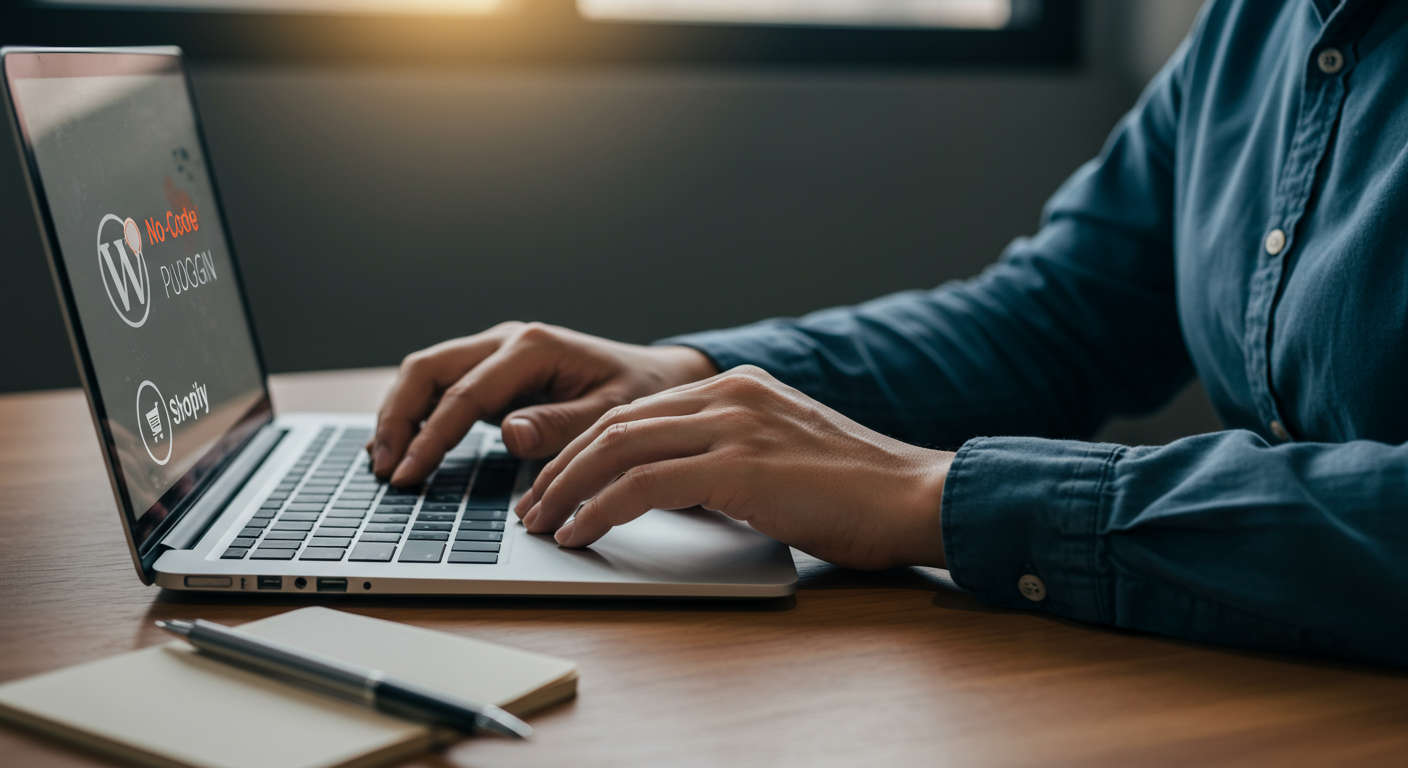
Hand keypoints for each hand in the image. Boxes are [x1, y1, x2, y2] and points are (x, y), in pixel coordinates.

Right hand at [370, 322, 716, 484]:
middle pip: (429, 369)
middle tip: (386, 468)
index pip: (465, 393)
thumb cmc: (640, 393)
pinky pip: (443, 387)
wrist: (657, 376)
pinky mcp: (494, 372)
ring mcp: (497, 353)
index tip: (409, 474)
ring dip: (400, 415)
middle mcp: (507, 340)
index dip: (431, 437)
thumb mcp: (612, 413)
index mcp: (533, 346)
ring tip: (385, 463)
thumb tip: (509, 433)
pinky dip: (418, 413)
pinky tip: (404, 447)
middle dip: (398, 417)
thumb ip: (562, 424)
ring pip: (427, 374)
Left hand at [516, 365, 952, 569]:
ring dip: (568, 490)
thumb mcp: (781, 457)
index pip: (637, 412)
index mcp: (738, 388)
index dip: (585, 450)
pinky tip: (581, 533)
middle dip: (562, 469)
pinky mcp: (737, 466)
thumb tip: (672, 491)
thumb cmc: (857, 493)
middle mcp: (729, 394)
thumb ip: (727, 458)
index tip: (558, 483)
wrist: (914, 496)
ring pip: (617, 449)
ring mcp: (733, 424)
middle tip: (533, 507)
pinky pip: (642, 485)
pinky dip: (600, 509)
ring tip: (543, 524)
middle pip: (614, 425)